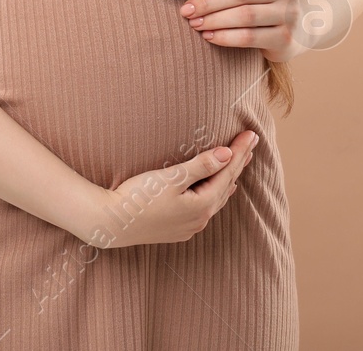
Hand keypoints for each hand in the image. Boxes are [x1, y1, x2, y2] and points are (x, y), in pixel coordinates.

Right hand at [79, 129, 258, 248]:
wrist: (110, 224)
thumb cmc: (137, 198)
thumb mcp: (170, 178)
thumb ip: (200, 166)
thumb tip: (227, 154)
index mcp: (202, 205)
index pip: (227, 171)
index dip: (240, 151)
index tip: (252, 134)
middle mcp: (200, 219)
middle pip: (226, 184)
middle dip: (238, 162)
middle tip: (251, 142)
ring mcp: (189, 226)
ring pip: (217, 197)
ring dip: (227, 178)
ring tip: (238, 162)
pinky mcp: (178, 229)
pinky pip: (205, 208)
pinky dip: (215, 192)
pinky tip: (216, 190)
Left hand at [179, 0, 301, 61]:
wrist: (300, 28)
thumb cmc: (264, 2)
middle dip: (208, 2)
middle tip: (186, 10)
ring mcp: (289, 14)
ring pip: (244, 16)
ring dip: (214, 20)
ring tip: (195, 23)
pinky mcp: (285, 38)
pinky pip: (249, 37)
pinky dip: (225, 37)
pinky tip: (209, 36)